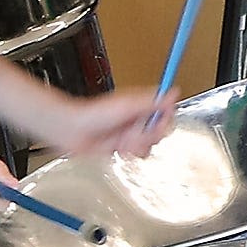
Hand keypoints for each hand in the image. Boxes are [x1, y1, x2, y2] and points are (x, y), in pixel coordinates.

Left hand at [28, 87, 179, 162]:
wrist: (72, 130)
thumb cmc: (94, 114)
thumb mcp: (128, 106)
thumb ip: (153, 102)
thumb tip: (174, 93)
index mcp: (140, 104)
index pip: (165, 111)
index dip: (165, 118)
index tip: (159, 122)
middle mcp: (136, 118)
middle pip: (159, 130)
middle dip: (148, 135)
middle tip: (133, 132)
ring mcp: (129, 132)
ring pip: (148, 144)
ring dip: (137, 144)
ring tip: (122, 140)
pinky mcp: (121, 146)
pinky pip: (135, 153)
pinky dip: (128, 152)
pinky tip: (117, 147)